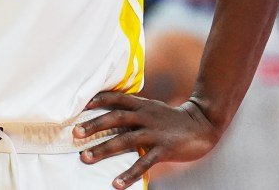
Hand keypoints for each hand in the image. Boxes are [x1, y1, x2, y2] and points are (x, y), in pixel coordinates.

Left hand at [74, 91, 218, 188]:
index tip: (82, 105)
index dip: (99, 99)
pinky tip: (117, 183)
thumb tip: (110, 115)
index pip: (117, 98)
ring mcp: (154, 132)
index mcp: (143, 105)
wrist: (202, 124)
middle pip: (116, 118)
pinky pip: (143, 162)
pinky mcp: (163, 149)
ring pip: (125, 140)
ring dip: (103, 149)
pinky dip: (129, 173)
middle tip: (76, 133)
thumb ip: (134, 110)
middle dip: (94, 125)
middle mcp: (146, 116)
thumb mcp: (153, 109)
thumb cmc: (172, 119)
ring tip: (85, 157)